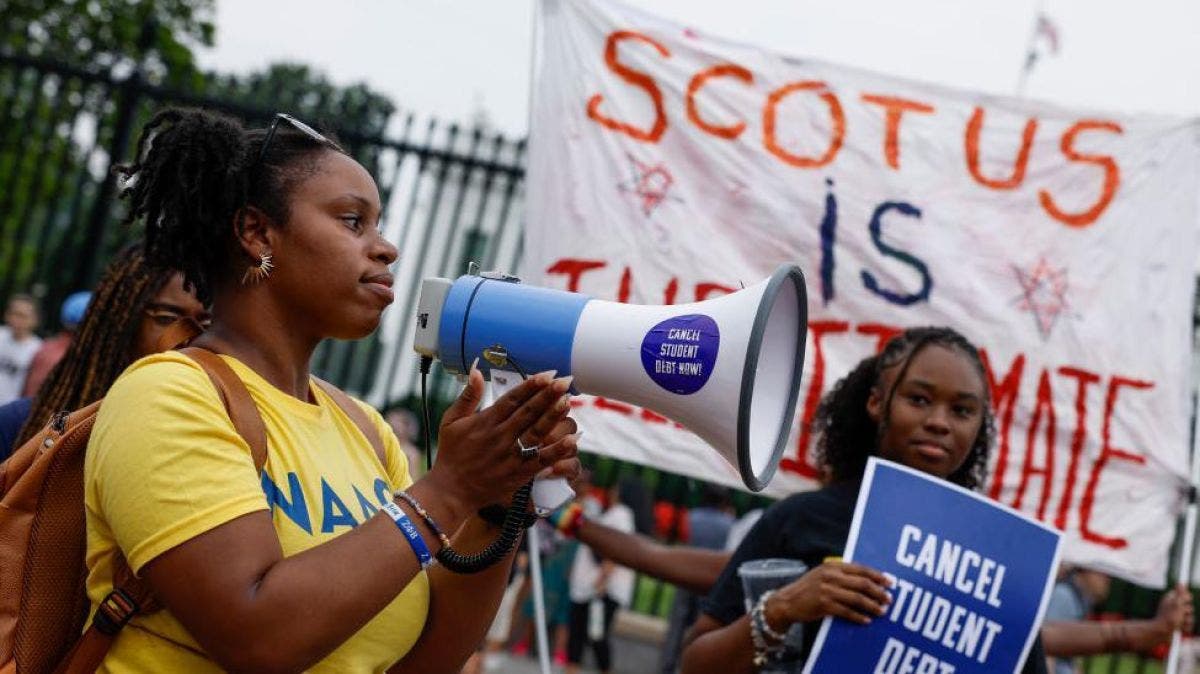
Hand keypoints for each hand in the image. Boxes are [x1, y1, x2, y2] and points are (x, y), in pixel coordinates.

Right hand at [424, 365, 578, 514]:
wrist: (451, 491)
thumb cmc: (451, 453)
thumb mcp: (451, 421)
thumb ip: (468, 396)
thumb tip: (476, 371)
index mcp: (485, 422)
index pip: (512, 399)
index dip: (530, 386)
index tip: (546, 374)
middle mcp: (500, 437)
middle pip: (528, 413)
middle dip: (547, 396)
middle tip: (564, 381)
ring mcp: (511, 456)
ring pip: (536, 432)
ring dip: (553, 416)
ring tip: (568, 401)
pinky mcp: (519, 473)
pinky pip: (541, 460)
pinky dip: (557, 450)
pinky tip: (572, 439)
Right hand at [762, 561, 891, 629]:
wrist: (788, 601)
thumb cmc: (808, 588)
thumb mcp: (823, 574)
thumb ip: (841, 574)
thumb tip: (867, 580)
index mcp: (833, 566)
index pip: (861, 569)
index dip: (877, 576)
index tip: (890, 583)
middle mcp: (831, 576)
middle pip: (862, 583)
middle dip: (878, 592)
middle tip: (889, 600)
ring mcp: (827, 591)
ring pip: (857, 598)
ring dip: (872, 606)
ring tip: (881, 611)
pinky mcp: (824, 605)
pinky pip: (847, 612)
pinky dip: (858, 617)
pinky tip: (866, 621)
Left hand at [1150, 584, 1193, 643]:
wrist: (1162, 633)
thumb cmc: (1168, 618)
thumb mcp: (1175, 604)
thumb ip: (1180, 594)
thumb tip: (1181, 583)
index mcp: (1171, 600)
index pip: (1184, 595)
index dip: (1186, 598)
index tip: (1184, 601)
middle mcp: (1174, 607)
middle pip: (1190, 606)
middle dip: (1188, 612)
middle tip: (1180, 614)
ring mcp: (1177, 617)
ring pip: (1191, 617)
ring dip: (1187, 621)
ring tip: (1179, 623)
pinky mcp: (1179, 625)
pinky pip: (1189, 625)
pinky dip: (1186, 628)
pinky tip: (1180, 629)